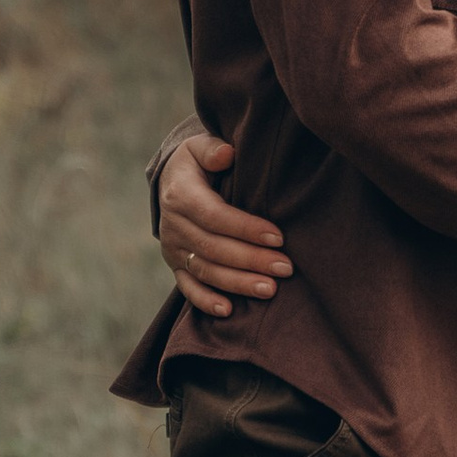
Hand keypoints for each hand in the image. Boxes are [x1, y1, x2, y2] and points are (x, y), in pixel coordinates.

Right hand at [158, 135, 289, 319]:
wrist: (170, 183)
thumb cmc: (196, 163)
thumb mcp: (199, 146)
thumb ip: (212, 149)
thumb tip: (226, 154)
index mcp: (180, 195)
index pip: (215, 216)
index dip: (246, 228)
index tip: (278, 237)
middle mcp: (173, 225)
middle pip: (214, 248)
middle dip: (251, 260)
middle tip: (285, 268)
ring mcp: (173, 249)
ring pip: (206, 271)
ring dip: (238, 283)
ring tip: (270, 289)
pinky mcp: (175, 266)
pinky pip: (188, 288)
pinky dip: (206, 302)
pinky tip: (229, 311)